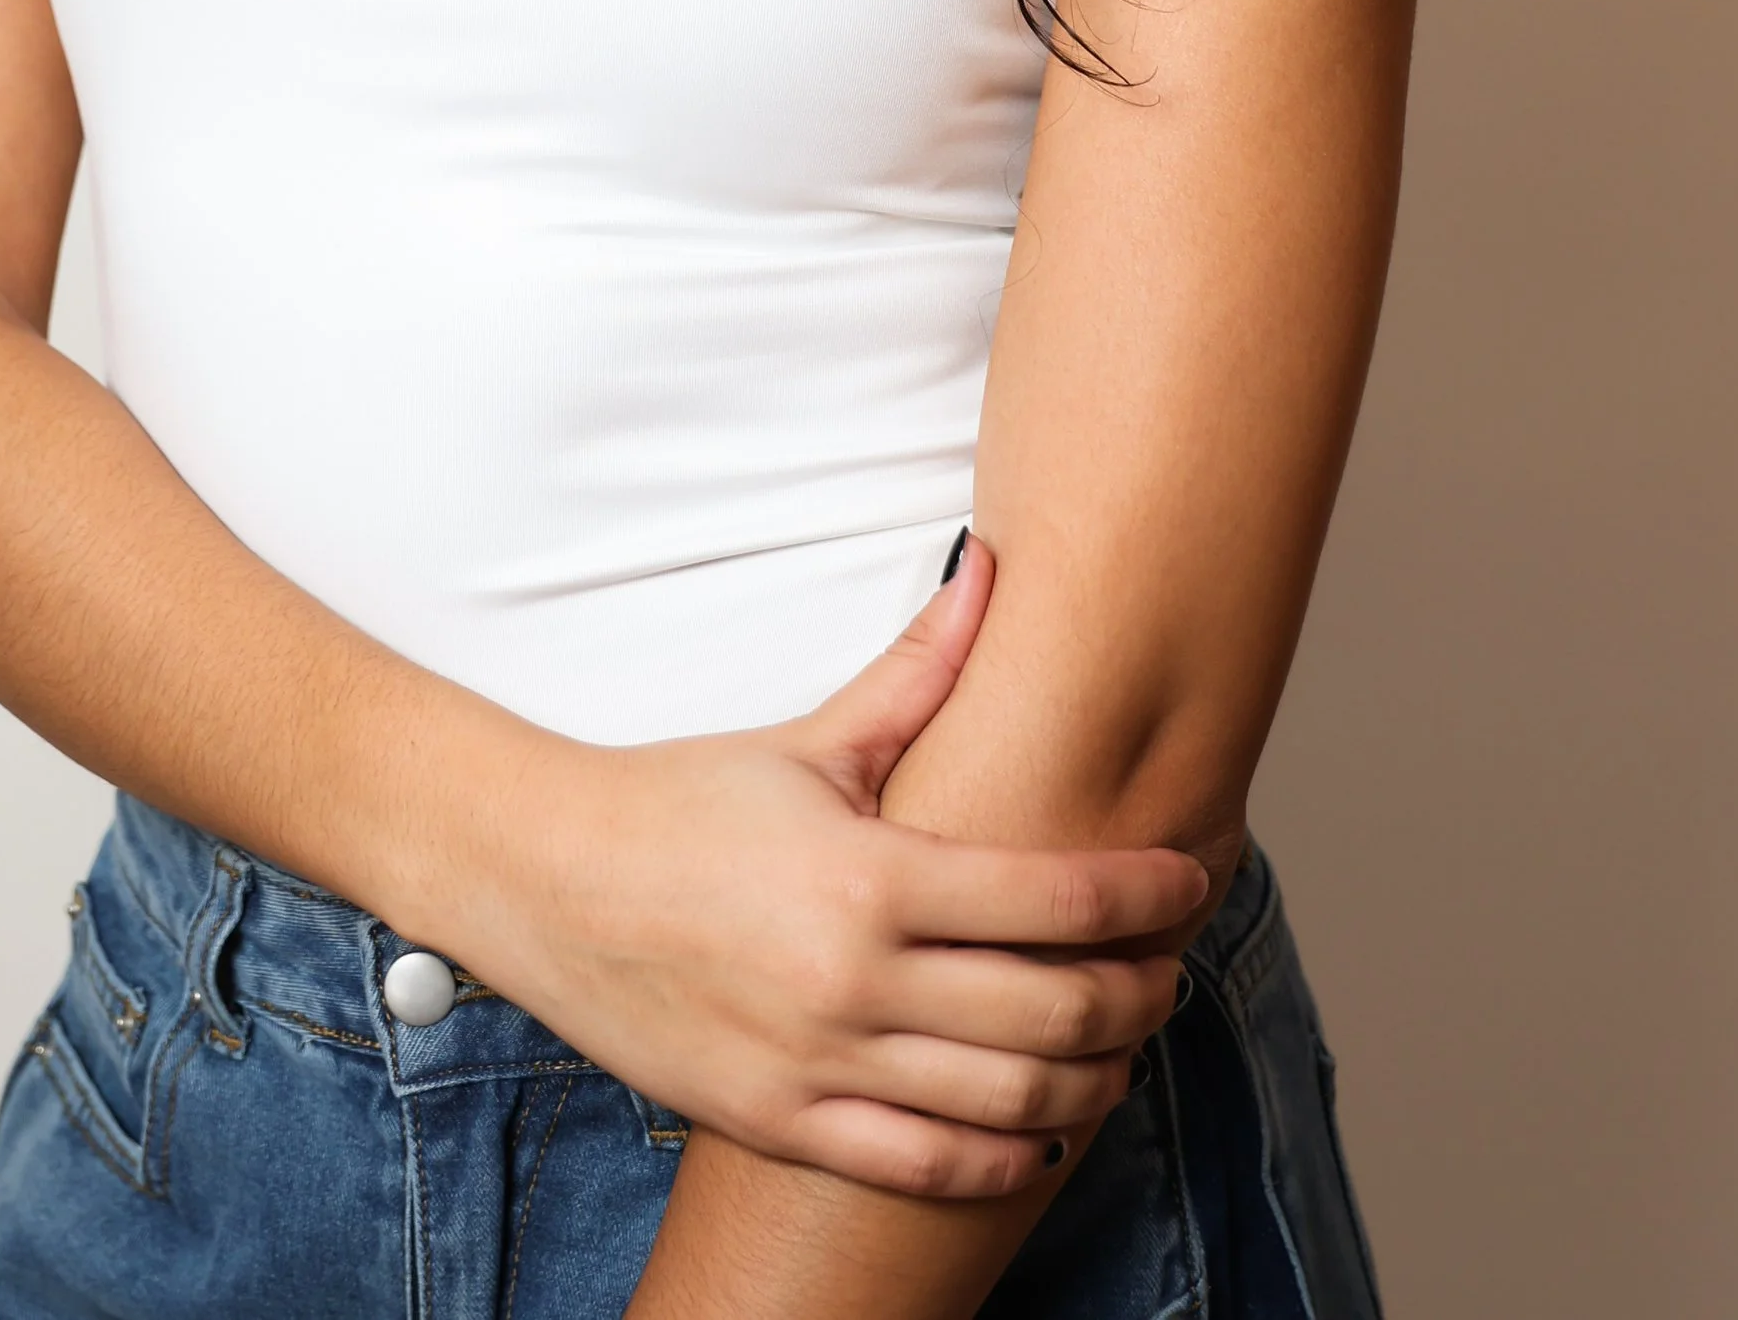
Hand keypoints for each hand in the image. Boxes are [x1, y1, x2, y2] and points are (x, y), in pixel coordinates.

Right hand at [460, 542, 1204, 1197]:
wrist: (547, 883)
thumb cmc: (681, 802)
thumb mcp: (808, 740)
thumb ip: (918, 672)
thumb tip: (992, 571)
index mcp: (873, 876)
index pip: (1058, 899)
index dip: (1147, 894)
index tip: (1189, 880)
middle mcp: (855, 981)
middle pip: (1057, 1012)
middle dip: (1140, 995)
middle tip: (1169, 972)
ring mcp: (820, 1064)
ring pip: (1009, 1103)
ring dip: (1092, 1080)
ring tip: (1120, 1049)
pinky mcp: (782, 1122)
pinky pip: (925, 1166)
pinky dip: (1003, 1158)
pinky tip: (1038, 1128)